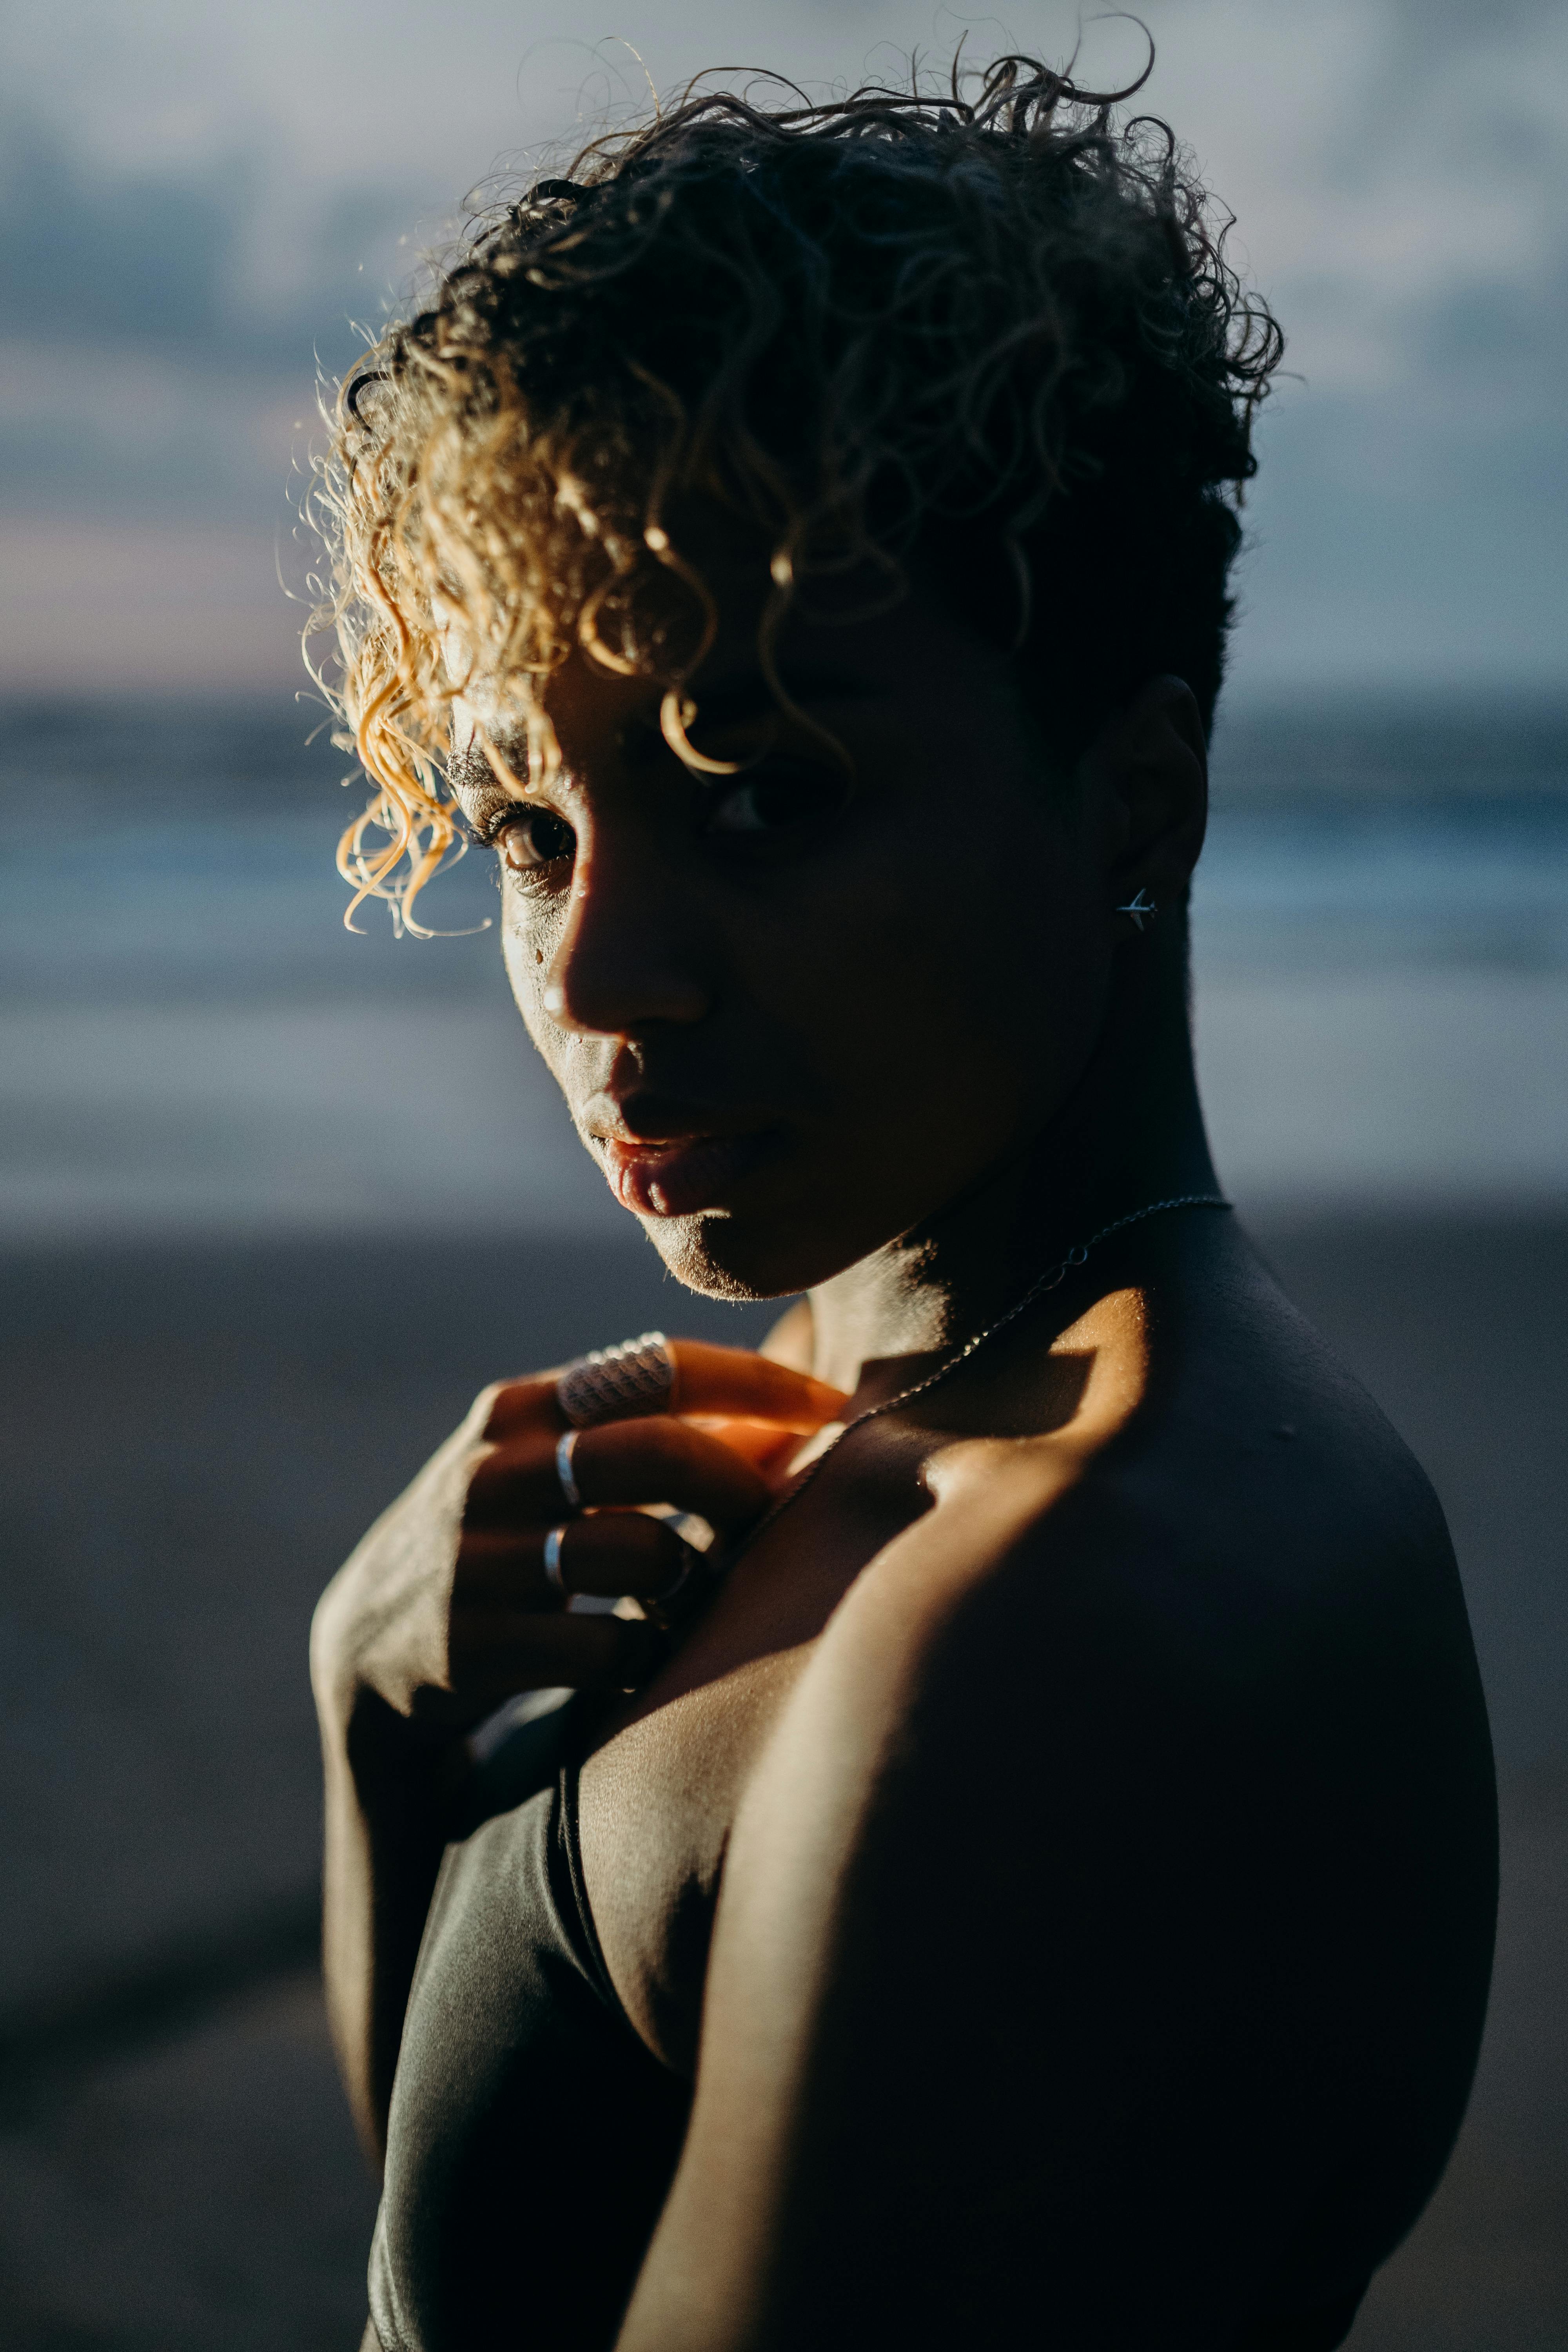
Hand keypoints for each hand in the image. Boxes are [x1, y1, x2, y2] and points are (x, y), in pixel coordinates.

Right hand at [311, 1340, 845, 1740]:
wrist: (365, 1657)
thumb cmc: (497, 1549)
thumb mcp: (544, 1472)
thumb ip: (641, 1438)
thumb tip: (787, 1420)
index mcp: (517, 1411)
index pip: (659, 1365)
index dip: (756, 1384)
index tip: (829, 1407)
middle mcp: (491, 1472)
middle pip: (659, 1453)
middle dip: (739, 1484)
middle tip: (775, 1514)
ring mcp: (476, 1560)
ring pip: (642, 1555)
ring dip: (694, 1580)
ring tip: (693, 1595)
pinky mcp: (473, 1647)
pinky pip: (609, 1649)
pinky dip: (648, 1656)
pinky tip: (642, 1658)